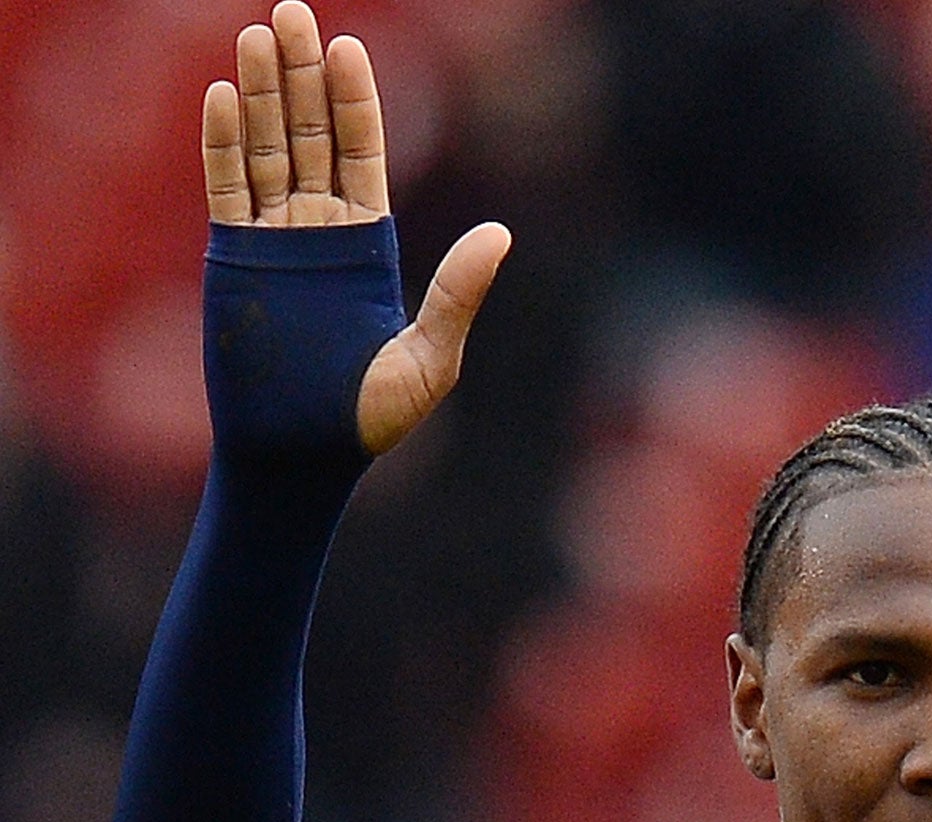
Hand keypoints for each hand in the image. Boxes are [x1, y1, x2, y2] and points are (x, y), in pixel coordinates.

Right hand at [203, 1, 510, 454]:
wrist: (305, 457)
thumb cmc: (371, 419)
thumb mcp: (431, 356)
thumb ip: (458, 292)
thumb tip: (501, 235)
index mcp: (368, 245)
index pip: (361, 153)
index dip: (352, 100)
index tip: (347, 46)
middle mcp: (319, 233)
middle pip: (306, 134)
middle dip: (299, 73)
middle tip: (291, 10)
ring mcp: (273, 243)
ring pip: (262, 149)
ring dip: (255, 91)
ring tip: (252, 34)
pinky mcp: (234, 261)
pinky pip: (225, 190)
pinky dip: (221, 144)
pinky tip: (220, 97)